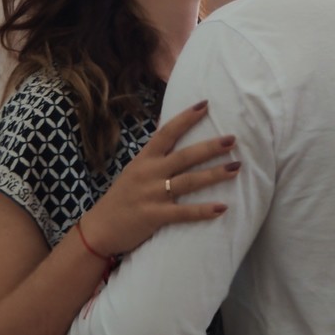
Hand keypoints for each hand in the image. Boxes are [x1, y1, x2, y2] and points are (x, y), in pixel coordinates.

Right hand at [79, 102, 238, 257]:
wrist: (99, 229)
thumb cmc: (121, 199)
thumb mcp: (134, 170)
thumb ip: (153, 155)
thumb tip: (170, 131)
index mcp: (144, 159)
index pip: (167, 133)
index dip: (186, 118)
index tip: (205, 105)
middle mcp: (149, 173)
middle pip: (184, 156)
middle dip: (210, 147)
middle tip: (232, 139)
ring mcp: (151, 194)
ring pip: (188, 181)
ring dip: (214, 174)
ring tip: (235, 167)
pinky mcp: (154, 216)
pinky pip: (183, 213)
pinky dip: (203, 210)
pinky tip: (222, 207)